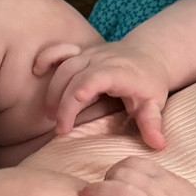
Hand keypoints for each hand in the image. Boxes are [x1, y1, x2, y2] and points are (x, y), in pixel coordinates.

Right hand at [32, 39, 171, 148]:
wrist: (149, 54)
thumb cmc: (150, 83)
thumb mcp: (154, 103)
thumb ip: (152, 123)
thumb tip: (158, 145)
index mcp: (118, 72)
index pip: (91, 81)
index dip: (74, 101)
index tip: (65, 126)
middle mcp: (101, 59)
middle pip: (72, 77)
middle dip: (61, 105)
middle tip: (60, 130)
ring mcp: (90, 53)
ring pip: (63, 68)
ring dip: (52, 91)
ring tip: (51, 116)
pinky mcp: (81, 52)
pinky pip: (59, 51)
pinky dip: (46, 59)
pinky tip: (38, 73)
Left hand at [77, 157, 195, 195]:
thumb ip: (166, 190)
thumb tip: (139, 185)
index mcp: (173, 185)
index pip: (137, 164)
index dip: (117, 170)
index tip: (110, 183)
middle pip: (124, 174)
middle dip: (103, 181)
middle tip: (92, 194)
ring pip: (121, 193)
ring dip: (97, 194)